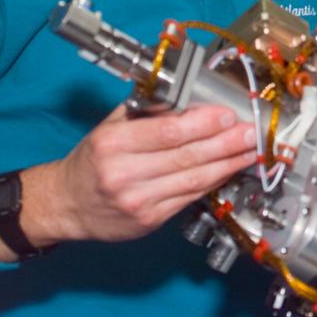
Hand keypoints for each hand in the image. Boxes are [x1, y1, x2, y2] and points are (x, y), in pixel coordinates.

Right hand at [0, 103, 256, 260]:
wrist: (66, 204)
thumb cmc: (91, 160)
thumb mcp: (110, 126)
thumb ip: (147, 111)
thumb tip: (189, 96)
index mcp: (113, 144)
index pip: (168, 132)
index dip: (203, 124)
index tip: (228, 115)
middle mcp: (124, 174)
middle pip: (187, 157)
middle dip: (225, 143)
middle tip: (251, 131)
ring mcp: (138, 201)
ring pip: (194, 180)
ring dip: (228, 164)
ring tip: (250, 150)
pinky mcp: (150, 220)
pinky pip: (190, 197)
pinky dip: (214, 182)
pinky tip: (229, 169)